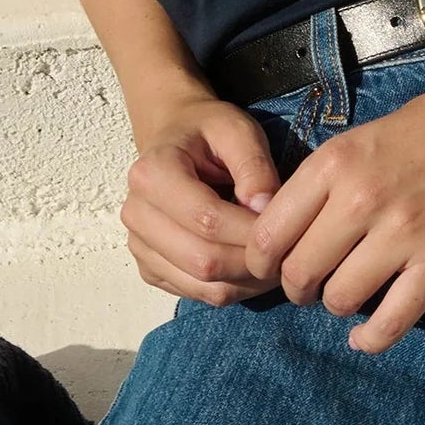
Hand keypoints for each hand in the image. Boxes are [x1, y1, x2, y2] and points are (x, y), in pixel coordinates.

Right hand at [122, 98, 282, 304]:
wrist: (175, 137)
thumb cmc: (208, 132)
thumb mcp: (237, 131)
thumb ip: (254, 167)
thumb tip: (264, 210)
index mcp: (152, 174)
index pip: (207, 220)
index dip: (252, 231)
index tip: (287, 227)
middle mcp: (136, 214)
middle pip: (202, 260)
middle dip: (252, 261)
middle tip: (288, 252)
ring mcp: (139, 245)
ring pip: (201, 285)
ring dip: (246, 281)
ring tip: (274, 260)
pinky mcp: (150, 267)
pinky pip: (196, 293)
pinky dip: (231, 288)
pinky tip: (251, 267)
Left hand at [244, 69, 424, 353]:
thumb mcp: (362, 138)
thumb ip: (324, 184)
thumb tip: (289, 232)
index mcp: (334, 164)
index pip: (269, 233)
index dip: (262, 260)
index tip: (272, 266)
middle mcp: (361, 200)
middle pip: (299, 272)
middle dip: (297, 288)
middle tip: (309, 286)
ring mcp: (403, 234)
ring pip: (340, 299)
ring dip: (336, 306)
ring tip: (346, 296)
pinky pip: (392, 322)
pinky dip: (372, 339)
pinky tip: (365, 336)